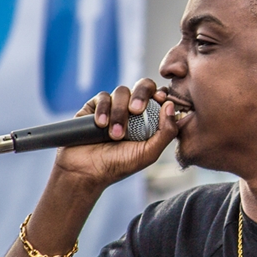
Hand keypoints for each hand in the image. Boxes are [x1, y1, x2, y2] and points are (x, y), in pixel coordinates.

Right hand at [54, 78, 177, 189]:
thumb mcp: (148, 153)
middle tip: (136, 111)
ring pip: (122, 91)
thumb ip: (166, 132)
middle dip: (141, 95)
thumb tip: (171, 105)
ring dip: (119, 112)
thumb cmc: (119, 165)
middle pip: (144, 85)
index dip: (162, 94)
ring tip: (115, 135)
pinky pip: (103, 97)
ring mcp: (114, 106)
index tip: (160, 99)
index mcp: (151, 119)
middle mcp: (133, 110)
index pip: (160, 97)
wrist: (86, 171)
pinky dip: (103, 110)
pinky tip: (101, 125)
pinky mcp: (95, 106)